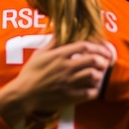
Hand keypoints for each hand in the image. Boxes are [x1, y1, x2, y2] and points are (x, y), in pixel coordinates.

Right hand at [0, 40, 114, 127]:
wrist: (24, 94)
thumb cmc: (30, 73)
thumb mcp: (39, 54)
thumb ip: (52, 43)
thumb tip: (58, 31)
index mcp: (59, 55)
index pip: (84, 46)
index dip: (97, 47)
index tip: (102, 50)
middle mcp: (66, 68)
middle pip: (92, 60)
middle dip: (102, 60)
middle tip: (104, 62)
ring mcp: (69, 83)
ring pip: (93, 75)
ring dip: (99, 74)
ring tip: (98, 75)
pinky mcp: (70, 97)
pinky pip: (89, 93)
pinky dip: (95, 90)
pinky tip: (93, 88)